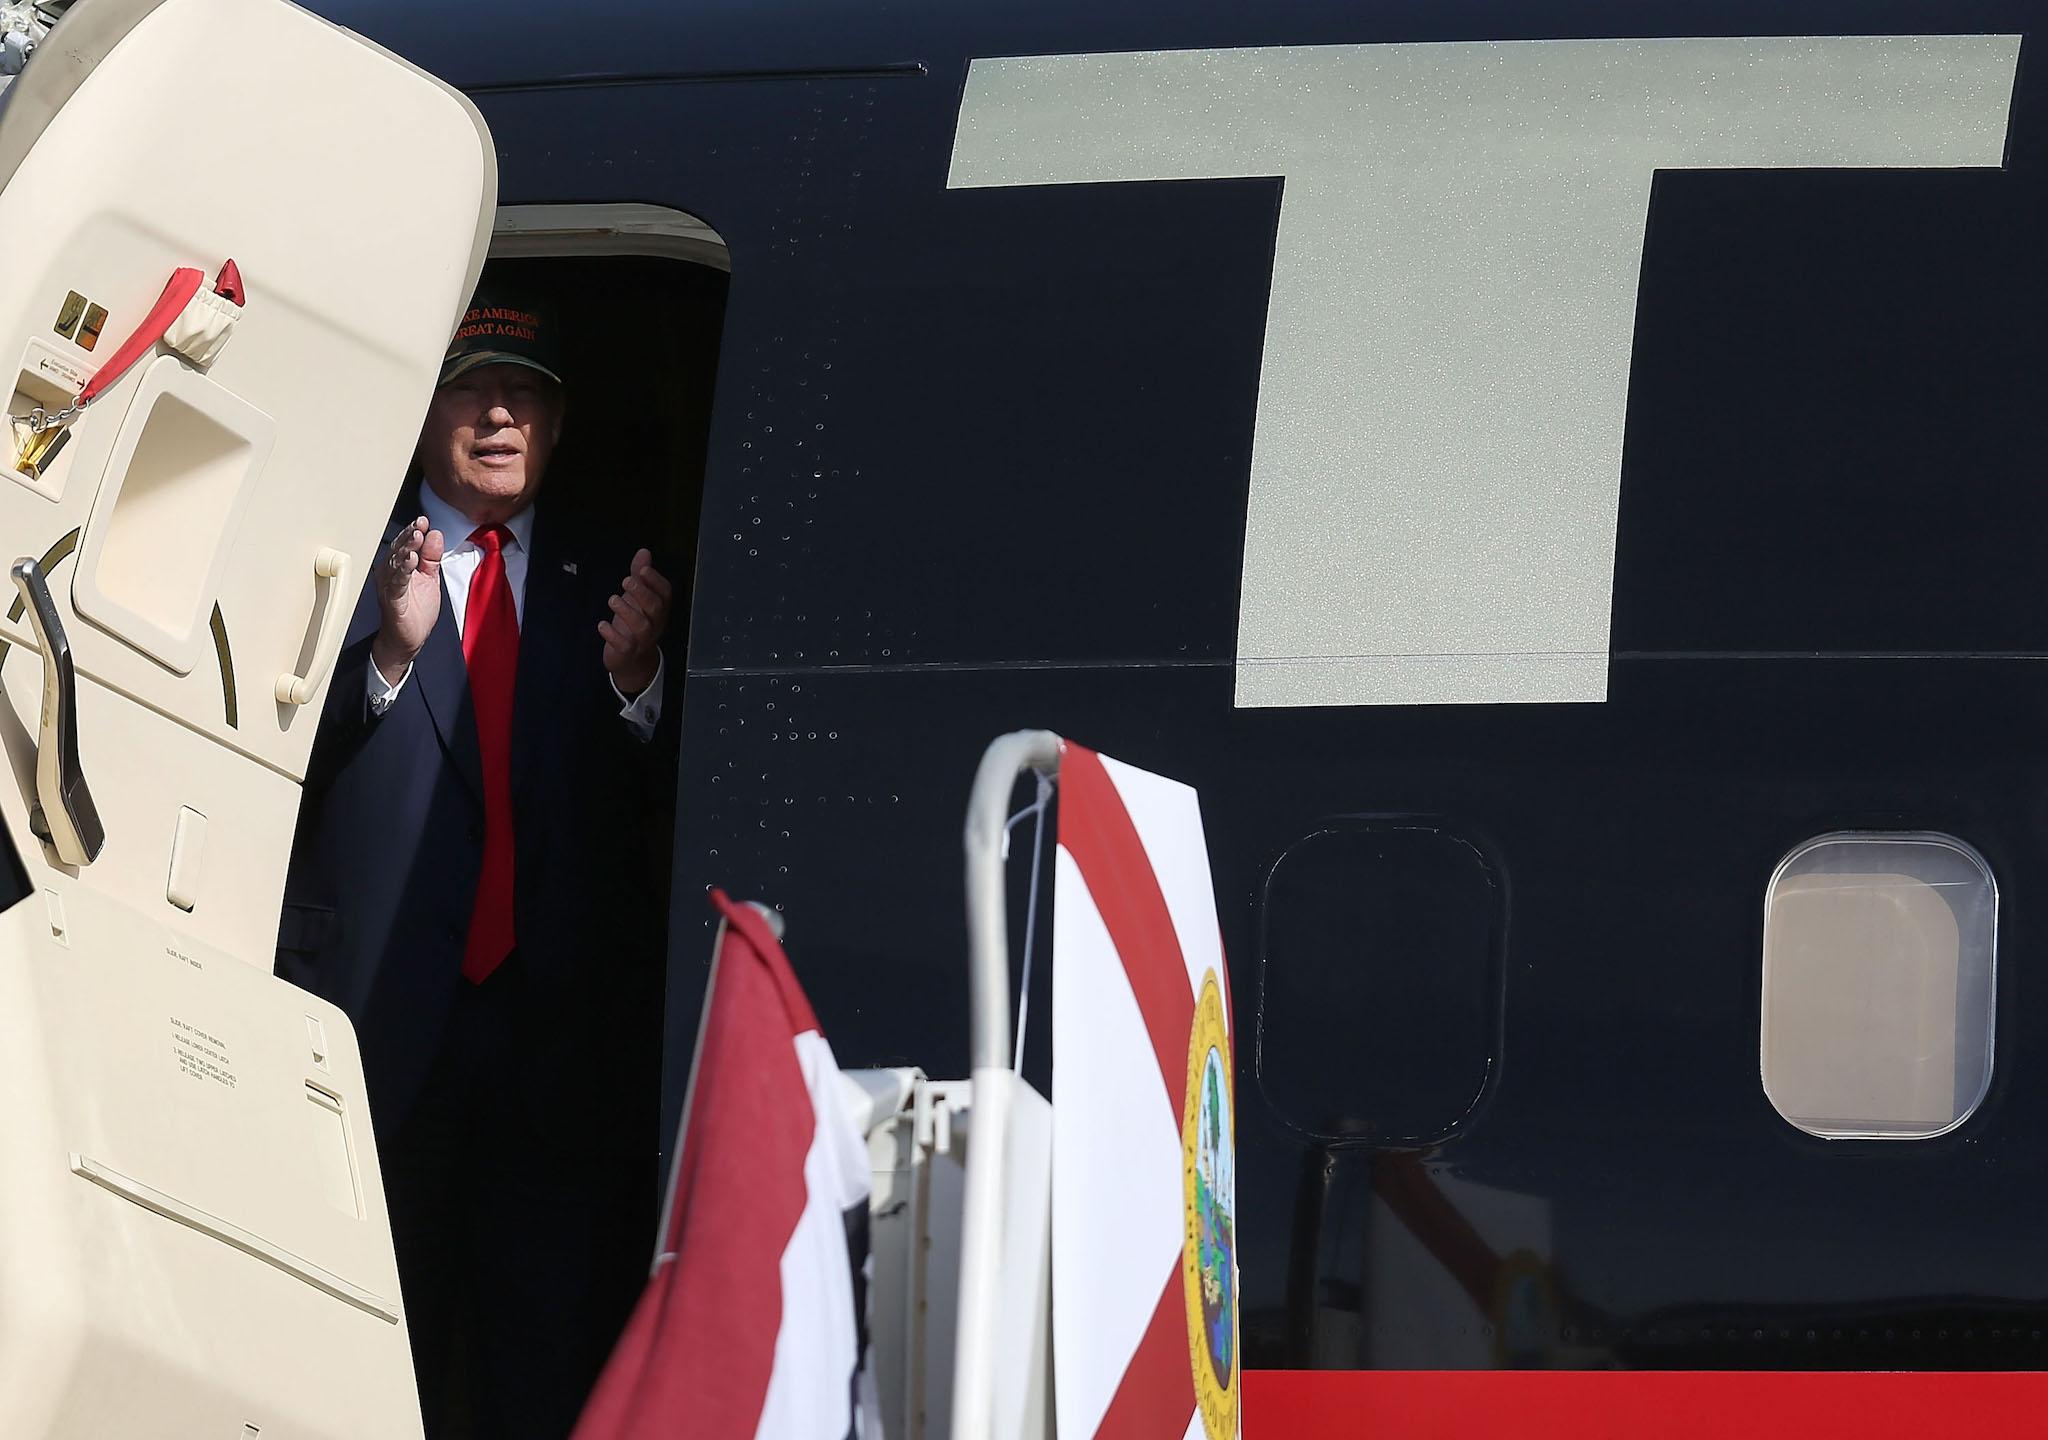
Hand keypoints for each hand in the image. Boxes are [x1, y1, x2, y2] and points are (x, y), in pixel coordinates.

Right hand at [372, 516, 443, 684]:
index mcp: (400, 567)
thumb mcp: (430, 578)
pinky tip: (410, 561)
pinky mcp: (393, 601)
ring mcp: (390, 587)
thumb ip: (432, 557)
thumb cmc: (416, 610)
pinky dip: (403, 571)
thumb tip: (435, 534)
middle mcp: (391, 574)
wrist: (408, 639)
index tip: (423, 520)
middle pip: (399, 550)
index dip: (414, 532)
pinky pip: (397, 583)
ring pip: (396, 563)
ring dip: (407, 549)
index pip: (406, 545)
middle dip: (410, 536)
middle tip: (420, 525)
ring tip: (416, 537)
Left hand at [600, 548, 671, 696]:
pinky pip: (624, 645)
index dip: (655, 582)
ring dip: (627, 612)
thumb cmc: (634, 624)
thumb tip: (644, 552)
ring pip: (641, 626)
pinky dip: (613, 635)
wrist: (632, 661)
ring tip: (613, 599)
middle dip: (642, 594)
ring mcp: (642, 639)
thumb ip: (640, 576)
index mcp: (659, 609)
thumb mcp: (637, 598)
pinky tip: (602, 625)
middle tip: (626, 581)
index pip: (665, 594)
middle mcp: (654, 624)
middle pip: (655, 609)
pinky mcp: (627, 652)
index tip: (642, 570)